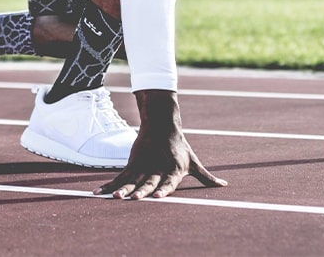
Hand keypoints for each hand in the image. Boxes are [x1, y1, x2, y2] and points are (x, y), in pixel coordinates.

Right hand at [94, 89, 226, 198]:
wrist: (162, 123)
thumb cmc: (180, 147)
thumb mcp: (194, 162)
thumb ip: (207, 177)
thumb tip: (225, 185)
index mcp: (174, 170)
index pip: (169, 181)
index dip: (164, 189)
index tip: (158, 196)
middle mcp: (158, 168)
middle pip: (149, 181)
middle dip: (142, 191)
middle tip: (134, 199)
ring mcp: (144, 166)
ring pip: (132, 180)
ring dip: (122, 189)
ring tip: (115, 197)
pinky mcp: (133, 163)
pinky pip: (120, 177)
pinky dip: (109, 185)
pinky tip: (99, 193)